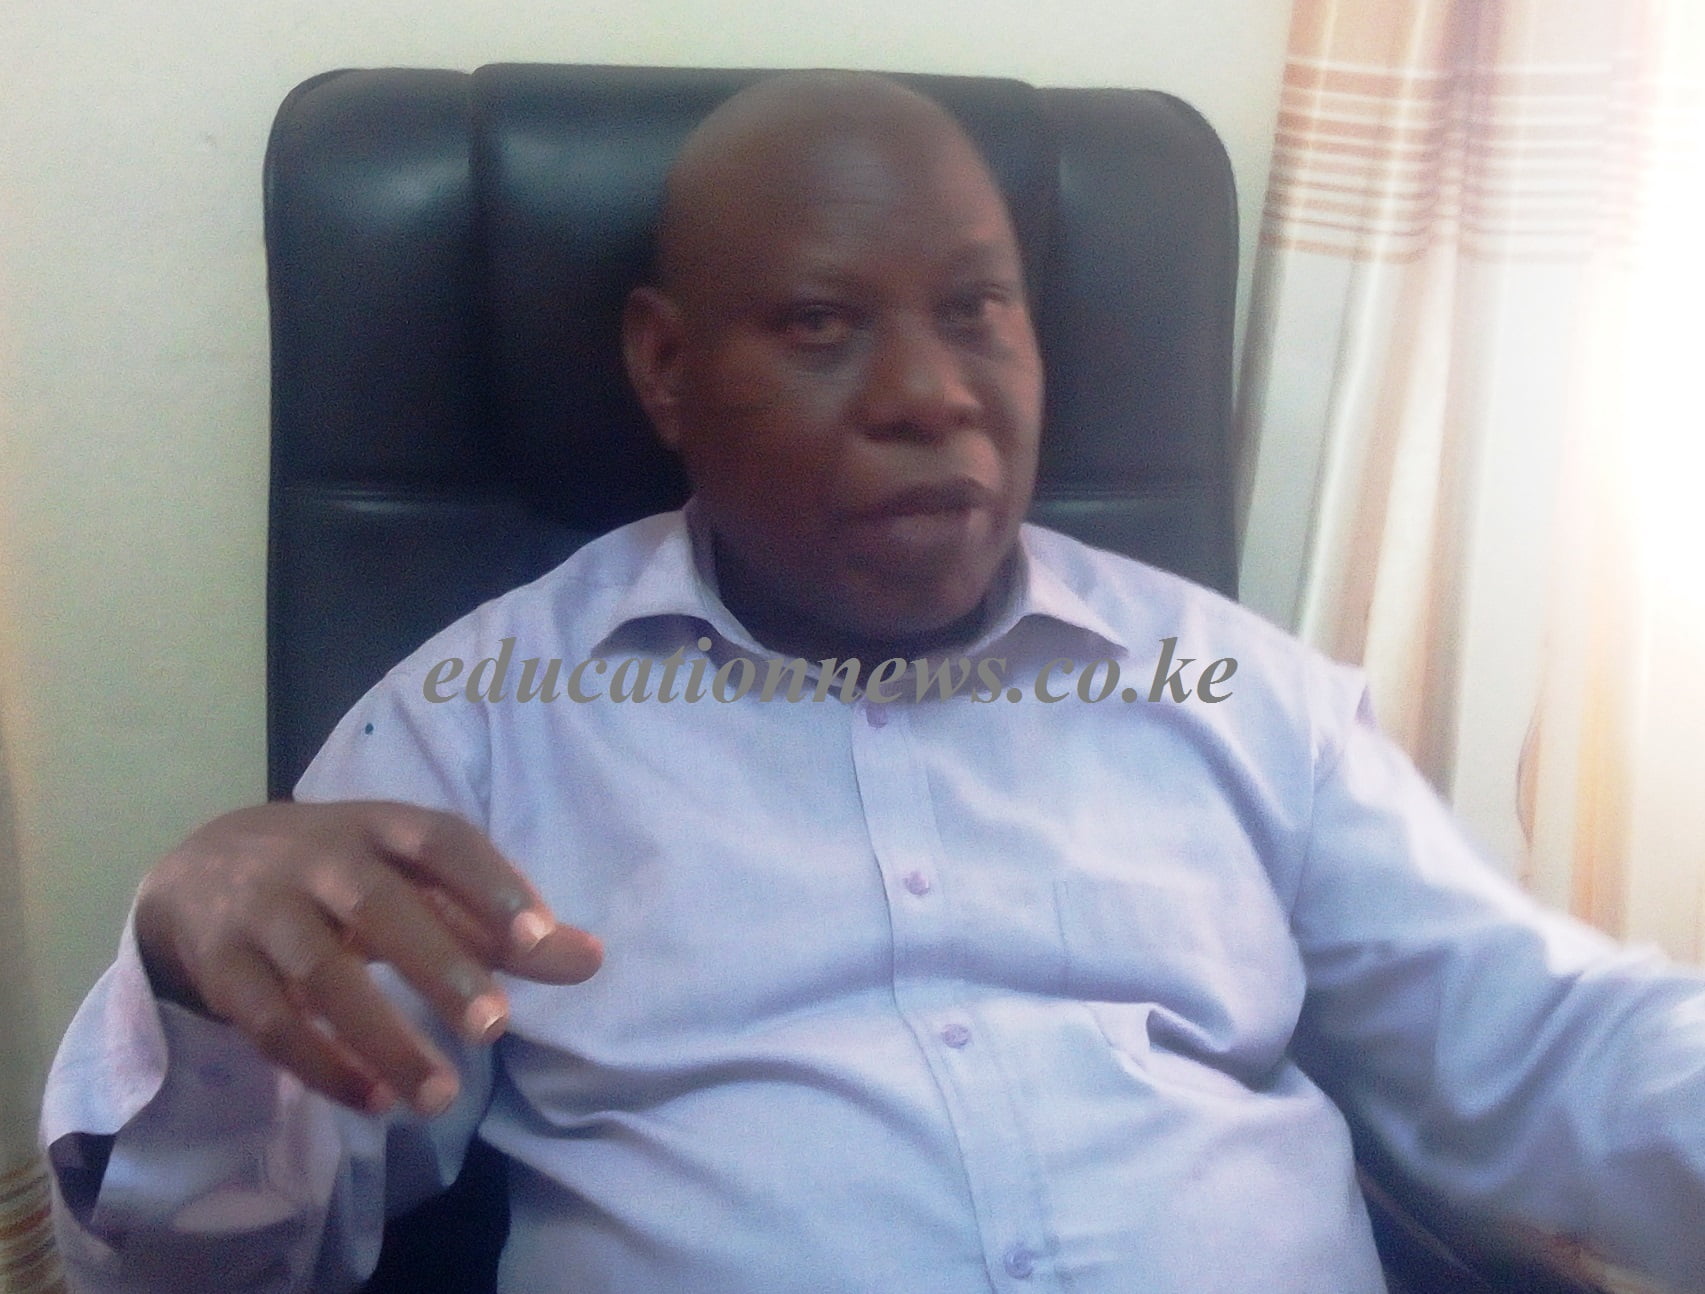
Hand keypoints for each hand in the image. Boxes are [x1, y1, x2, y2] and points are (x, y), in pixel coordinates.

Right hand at [134, 800, 601, 1117]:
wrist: (206, 870)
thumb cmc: (346, 875)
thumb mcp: (418, 881)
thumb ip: (499, 923)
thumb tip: (591, 960)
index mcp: (380, 826)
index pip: (441, 841)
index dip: (489, 884)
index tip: (540, 938)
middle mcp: (318, 858)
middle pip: (378, 906)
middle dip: (439, 965)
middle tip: (495, 1027)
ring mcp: (263, 911)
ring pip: (321, 976)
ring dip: (383, 1039)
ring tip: (442, 1097)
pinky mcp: (224, 969)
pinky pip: (271, 1022)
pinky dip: (322, 1065)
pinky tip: (376, 1101)